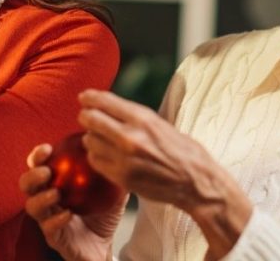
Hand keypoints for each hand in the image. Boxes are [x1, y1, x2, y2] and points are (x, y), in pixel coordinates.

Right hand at [20, 143, 124, 260]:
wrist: (106, 244)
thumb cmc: (105, 213)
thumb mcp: (113, 190)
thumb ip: (113, 172)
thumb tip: (117, 150)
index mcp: (55, 182)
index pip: (40, 165)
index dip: (38, 155)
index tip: (47, 149)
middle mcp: (46, 199)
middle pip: (26, 184)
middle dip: (32, 175)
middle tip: (46, 172)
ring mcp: (47, 219)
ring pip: (31, 207)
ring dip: (41, 198)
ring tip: (56, 194)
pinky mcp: (53, 238)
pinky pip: (48, 228)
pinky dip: (56, 219)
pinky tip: (68, 214)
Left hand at [78, 90, 251, 254]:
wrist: (195, 181)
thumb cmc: (181, 150)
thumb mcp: (159, 123)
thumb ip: (133, 116)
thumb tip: (106, 107)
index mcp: (142, 118)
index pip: (104, 101)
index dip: (89, 98)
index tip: (84, 97)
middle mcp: (130, 136)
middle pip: (90, 119)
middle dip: (86, 116)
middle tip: (86, 117)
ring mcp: (124, 159)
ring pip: (89, 141)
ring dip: (91, 138)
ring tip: (100, 139)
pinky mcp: (122, 177)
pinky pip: (95, 161)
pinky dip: (96, 156)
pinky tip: (104, 155)